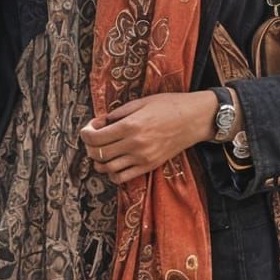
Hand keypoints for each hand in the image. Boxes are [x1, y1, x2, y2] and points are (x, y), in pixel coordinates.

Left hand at [80, 92, 220, 186]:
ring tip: (102, 151)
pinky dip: (112, 173)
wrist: (194, 119)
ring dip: (99, 161)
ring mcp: (142, 158)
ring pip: (108, 168)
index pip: (96, 137)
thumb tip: (97, 123)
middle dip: (89, 147)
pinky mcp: (149, 166)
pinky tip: (114, 164)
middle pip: (99, 154)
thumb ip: (116, 114)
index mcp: (131, 126)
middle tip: (92, 140)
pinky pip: (123, 177)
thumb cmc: (168, 106)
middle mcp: (135, 144)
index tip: (87, 129)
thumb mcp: (140, 102)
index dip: (85, 134)